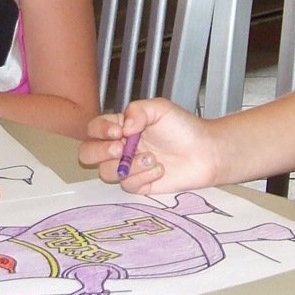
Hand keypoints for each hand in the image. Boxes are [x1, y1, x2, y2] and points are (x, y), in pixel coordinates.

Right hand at [78, 98, 218, 193]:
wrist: (206, 152)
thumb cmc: (184, 128)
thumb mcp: (160, 108)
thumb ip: (137, 110)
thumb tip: (122, 127)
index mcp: (121, 126)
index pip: (94, 128)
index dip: (100, 130)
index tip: (118, 131)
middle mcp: (120, 147)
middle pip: (88, 153)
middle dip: (100, 151)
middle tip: (120, 149)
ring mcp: (128, 167)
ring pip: (106, 172)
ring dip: (127, 166)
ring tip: (151, 158)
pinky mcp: (140, 184)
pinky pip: (127, 185)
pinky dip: (142, 177)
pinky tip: (159, 169)